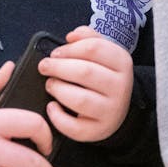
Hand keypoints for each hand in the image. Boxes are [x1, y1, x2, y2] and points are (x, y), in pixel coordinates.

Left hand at [40, 26, 133, 142]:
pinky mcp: (98, 130)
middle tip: (44, 66)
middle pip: (85, 72)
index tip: (56, 53)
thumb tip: (72, 36)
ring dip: (57, 89)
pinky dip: (57, 116)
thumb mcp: (103, 54)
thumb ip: (89, 39)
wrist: (118, 110)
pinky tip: (52, 107)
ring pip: (79, 99)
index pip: (94, 48)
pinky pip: (73, 126)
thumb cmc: (103, 77)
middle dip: (58, 67)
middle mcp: (121, 87)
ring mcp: (111, 110)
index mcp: (122, 63)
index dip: (69, 49)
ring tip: (51, 84)